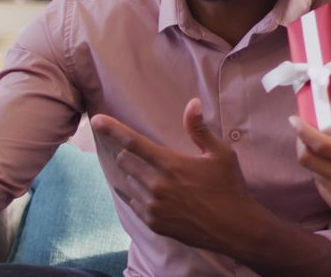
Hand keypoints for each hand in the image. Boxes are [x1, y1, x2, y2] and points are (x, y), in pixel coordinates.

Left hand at [90, 99, 268, 253]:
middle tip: (148, 155)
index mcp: (171, 164)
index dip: (113, 129)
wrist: (234, 228)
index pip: (133, 142)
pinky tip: (154, 194)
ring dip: (136, 175)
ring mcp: (152, 206)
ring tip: (157, 177)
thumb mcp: (221, 154)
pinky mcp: (153, 222)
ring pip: (129, 182)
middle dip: (130, 154)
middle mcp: (156, 185)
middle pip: (125, 161)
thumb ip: (200, 129)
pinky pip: (133, 202)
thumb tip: (193, 103)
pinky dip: (138, 194)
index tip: (96, 120)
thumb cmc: (229, 187)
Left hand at [292, 99, 330, 230]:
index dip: (303, 132)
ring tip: (322, 148)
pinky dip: (321, 173)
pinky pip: (321, 186)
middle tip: (303, 132)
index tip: (294, 119)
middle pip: (308, 161)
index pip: (322, 145)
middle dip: (300, 143)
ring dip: (313, 158)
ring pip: (313, 173)